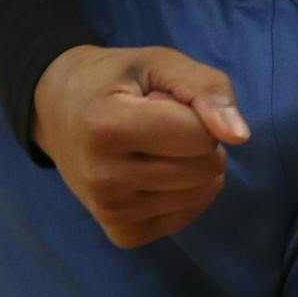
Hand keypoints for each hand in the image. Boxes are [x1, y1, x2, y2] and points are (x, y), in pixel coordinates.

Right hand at [31, 43, 250, 249]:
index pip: (199, 135)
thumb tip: (240, 136)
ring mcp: (110, 213)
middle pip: (204, 168)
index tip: (162, 100)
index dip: (197, 111)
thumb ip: (206, 87)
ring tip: (151, 143)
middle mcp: (104, 179)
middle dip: (198, 139)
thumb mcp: (158, 61)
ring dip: (192, 164)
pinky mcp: (121, 235)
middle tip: (157, 121)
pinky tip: (151, 169)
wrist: (57, 110)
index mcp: (107, 127)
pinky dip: (184, 190)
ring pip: (200, 194)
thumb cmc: (114, 79)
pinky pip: (186, 215)